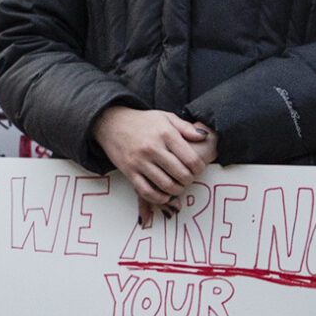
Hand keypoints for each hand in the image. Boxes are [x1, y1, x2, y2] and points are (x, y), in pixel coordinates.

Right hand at [94, 106, 212, 216]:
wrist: (111, 123)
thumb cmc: (142, 121)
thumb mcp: (166, 117)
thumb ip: (186, 128)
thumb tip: (204, 137)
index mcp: (165, 134)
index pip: (191, 158)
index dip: (199, 168)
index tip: (199, 170)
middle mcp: (153, 148)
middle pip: (180, 173)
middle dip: (189, 180)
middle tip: (189, 179)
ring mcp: (139, 161)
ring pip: (165, 184)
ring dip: (176, 190)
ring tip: (178, 186)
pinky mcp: (129, 171)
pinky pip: (146, 190)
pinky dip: (158, 197)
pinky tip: (164, 195)